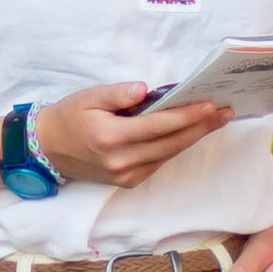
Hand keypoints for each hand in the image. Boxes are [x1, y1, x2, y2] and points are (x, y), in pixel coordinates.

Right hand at [31, 81, 231, 187]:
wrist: (47, 148)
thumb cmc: (68, 117)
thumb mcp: (88, 97)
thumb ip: (117, 93)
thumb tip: (146, 89)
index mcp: (110, 136)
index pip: (158, 125)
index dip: (188, 115)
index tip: (211, 105)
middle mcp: (121, 160)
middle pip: (171, 143)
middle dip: (201, 127)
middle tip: (225, 112)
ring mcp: (126, 174)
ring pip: (169, 154)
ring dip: (194, 137)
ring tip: (214, 121)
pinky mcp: (128, 181)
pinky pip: (159, 162)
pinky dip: (175, 147)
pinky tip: (189, 134)